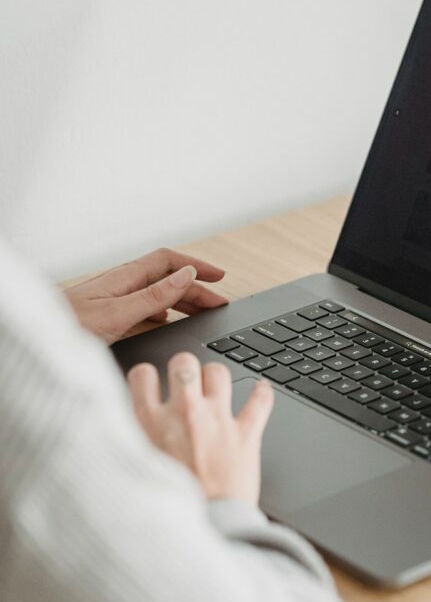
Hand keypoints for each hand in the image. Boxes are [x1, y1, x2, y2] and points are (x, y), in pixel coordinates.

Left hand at [64, 247, 228, 343]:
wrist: (38, 339)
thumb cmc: (68, 328)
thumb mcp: (118, 313)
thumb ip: (153, 295)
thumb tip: (186, 275)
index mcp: (126, 278)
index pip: (169, 262)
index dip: (196, 265)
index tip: (219, 276)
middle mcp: (121, 285)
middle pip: (167, 278)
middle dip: (196, 287)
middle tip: (218, 301)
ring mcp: (114, 299)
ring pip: (157, 293)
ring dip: (182, 299)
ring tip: (201, 310)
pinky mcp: (107, 315)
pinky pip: (144, 307)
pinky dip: (163, 311)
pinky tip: (166, 320)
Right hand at [128, 353, 272, 504]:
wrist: (205, 531)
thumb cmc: (167, 510)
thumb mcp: (134, 470)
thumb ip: (132, 442)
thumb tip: (125, 426)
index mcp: (150, 424)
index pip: (143, 375)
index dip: (147, 377)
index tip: (152, 385)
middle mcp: (184, 414)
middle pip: (184, 362)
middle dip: (184, 368)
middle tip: (185, 383)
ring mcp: (217, 421)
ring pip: (219, 372)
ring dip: (217, 378)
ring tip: (215, 389)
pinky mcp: (246, 435)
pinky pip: (260, 401)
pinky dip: (262, 393)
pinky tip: (261, 390)